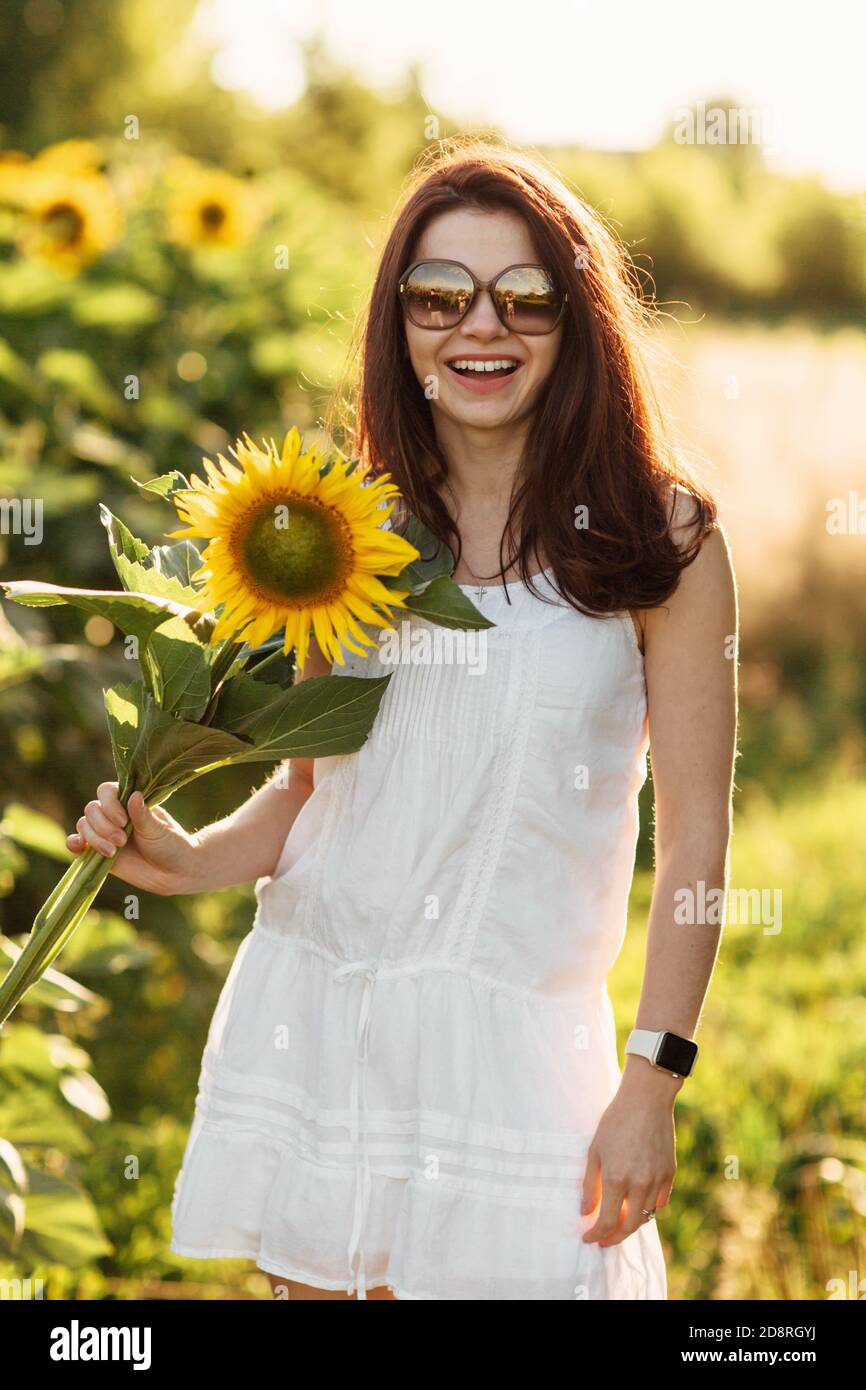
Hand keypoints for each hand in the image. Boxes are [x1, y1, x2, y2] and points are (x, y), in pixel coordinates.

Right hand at [67, 782, 198, 895]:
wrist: (174, 873)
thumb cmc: (171, 845)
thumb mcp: (158, 830)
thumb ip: (143, 815)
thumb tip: (134, 794)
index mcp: (129, 802)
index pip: (106, 791)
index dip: (110, 804)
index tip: (124, 821)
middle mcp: (114, 814)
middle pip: (92, 809)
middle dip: (103, 826)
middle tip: (122, 841)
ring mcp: (104, 833)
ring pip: (84, 825)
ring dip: (95, 838)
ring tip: (114, 852)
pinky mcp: (98, 852)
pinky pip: (77, 843)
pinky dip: (74, 843)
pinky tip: (79, 847)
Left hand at [580, 1062, 678, 1246]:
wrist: (646, 1100)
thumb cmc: (615, 1122)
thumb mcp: (594, 1151)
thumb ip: (589, 1185)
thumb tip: (585, 1212)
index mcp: (616, 1179)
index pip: (606, 1221)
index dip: (596, 1235)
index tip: (588, 1238)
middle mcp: (639, 1184)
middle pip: (629, 1226)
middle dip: (614, 1237)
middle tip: (604, 1239)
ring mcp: (657, 1180)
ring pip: (646, 1216)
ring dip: (631, 1223)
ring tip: (619, 1221)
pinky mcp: (670, 1174)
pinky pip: (660, 1202)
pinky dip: (649, 1209)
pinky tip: (638, 1205)